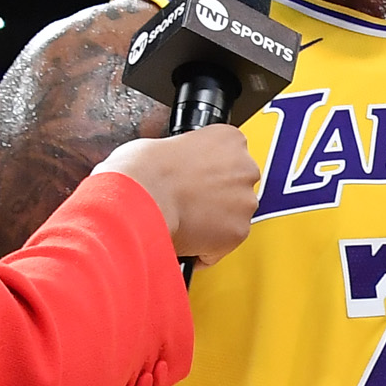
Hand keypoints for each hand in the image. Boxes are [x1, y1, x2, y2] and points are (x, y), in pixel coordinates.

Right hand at [98, 127, 258, 264]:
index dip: (209, 170)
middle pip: (236, 187)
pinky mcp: (239, 232)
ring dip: (213, 222)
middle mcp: (245, 168)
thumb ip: (186, 155)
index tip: (197, 177)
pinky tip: (186, 236)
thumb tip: (178, 168)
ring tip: (184, 220)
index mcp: (229, 139)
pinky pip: (224, 243)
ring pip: (233, 216)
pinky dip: (207, 246)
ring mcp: (245, 202)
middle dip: (216, 196)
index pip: (230, 155)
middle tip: (189, 201)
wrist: (141, 199)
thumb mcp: (166, 144)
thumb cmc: (145, 171)